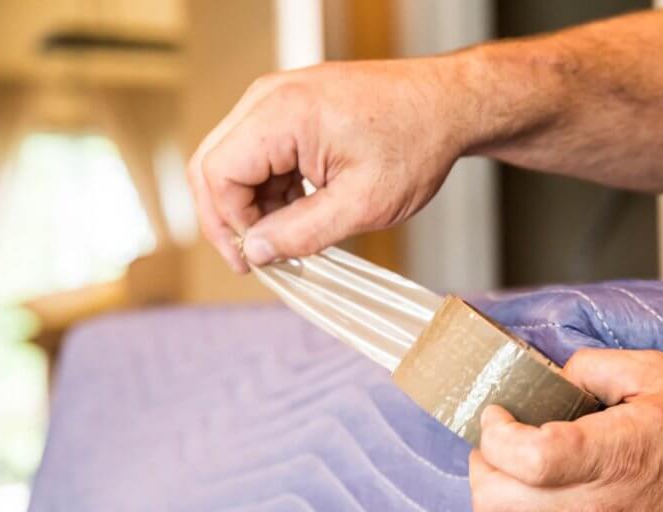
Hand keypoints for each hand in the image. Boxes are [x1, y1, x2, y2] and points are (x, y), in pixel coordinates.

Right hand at [188, 59, 470, 271]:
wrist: (449, 105)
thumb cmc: (416, 144)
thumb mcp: (363, 204)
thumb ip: (303, 232)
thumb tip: (256, 252)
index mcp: (282, 113)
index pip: (219, 175)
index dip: (230, 226)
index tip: (256, 262)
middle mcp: (270, 97)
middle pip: (214, 165)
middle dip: (230, 219)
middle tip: (256, 260)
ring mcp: (278, 98)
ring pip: (235, 160)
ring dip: (252, 205)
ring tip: (287, 240)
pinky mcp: (291, 107)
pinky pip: (259, 152)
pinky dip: (270, 188)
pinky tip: (297, 213)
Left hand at [469, 348, 662, 511]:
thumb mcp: (660, 375)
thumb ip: (594, 367)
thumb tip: (553, 378)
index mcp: (612, 456)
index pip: (523, 457)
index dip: (495, 431)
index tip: (500, 410)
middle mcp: (593, 506)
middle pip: (494, 501)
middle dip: (482, 462)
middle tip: (500, 433)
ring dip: (498, 485)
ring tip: (521, 454)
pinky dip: (523, 506)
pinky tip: (549, 480)